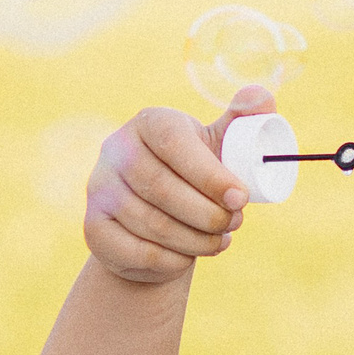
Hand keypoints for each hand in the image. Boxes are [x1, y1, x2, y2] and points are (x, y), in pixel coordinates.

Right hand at [83, 87, 271, 284]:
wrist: (155, 218)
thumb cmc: (194, 176)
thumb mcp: (218, 146)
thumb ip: (243, 120)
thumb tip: (260, 95)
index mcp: (149, 122)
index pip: (175, 144)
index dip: (210, 175)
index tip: (241, 198)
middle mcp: (116, 151)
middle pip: (162, 188)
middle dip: (207, 213)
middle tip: (234, 223)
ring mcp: (99, 189)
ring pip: (151, 224)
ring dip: (195, 239)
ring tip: (220, 240)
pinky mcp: (94, 227)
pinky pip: (136, 251)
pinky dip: (172, 260)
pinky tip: (189, 256)